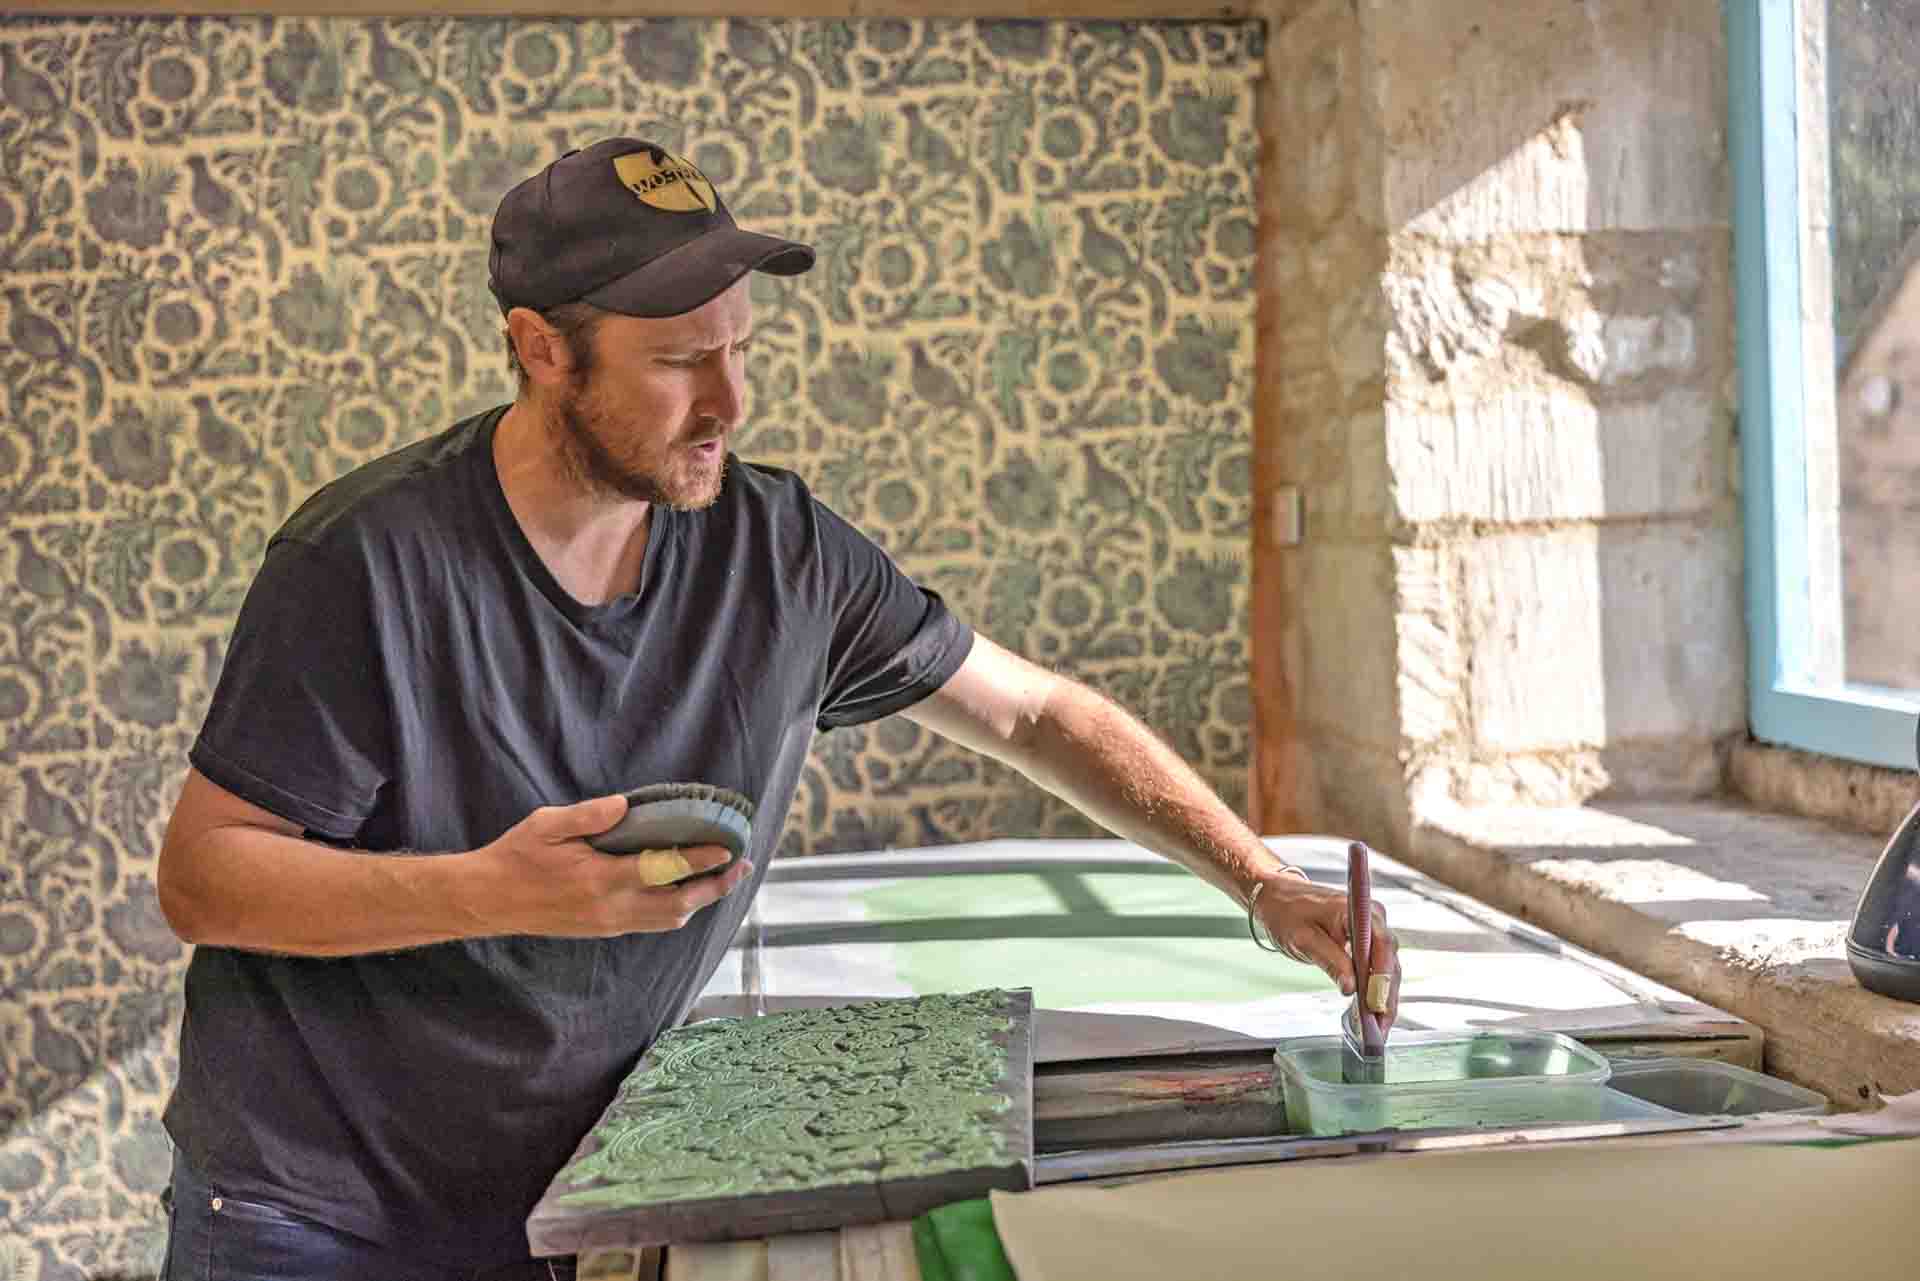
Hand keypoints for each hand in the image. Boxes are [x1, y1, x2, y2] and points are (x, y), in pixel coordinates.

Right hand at [467, 794, 751, 937]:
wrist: (487, 901)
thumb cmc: (515, 857)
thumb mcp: (546, 825)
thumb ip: (588, 815)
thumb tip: (624, 805)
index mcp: (598, 879)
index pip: (661, 870)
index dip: (699, 860)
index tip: (727, 849)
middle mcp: (609, 907)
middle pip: (678, 903)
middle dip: (715, 887)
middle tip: (742, 866)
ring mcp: (608, 923)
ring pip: (669, 919)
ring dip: (701, 900)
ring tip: (724, 879)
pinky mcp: (603, 930)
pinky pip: (651, 923)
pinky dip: (677, 909)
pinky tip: (686, 892)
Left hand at [1252, 869, 1401, 1032]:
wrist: (1279, 897)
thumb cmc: (1287, 912)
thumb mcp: (1303, 938)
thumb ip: (1329, 961)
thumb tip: (1351, 988)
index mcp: (1359, 910)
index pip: (1382, 945)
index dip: (1383, 978)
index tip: (1378, 1005)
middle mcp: (1373, 918)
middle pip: (1389, 961)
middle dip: (1386, 996)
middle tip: (1380, 1028)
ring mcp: (1372, 930)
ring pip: (1387, 968)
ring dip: (1383, 998)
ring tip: (1377, 1028)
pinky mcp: (1367, 942)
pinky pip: (1376, 968)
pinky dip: (1374, 990)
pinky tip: (1371, 1013)